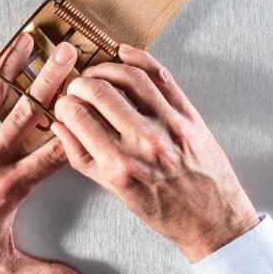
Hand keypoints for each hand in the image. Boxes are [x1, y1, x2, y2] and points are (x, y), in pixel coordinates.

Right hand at [51, 45, 259, 262]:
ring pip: (130, 77)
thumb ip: (83, 158)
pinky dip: (141, 58)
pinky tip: (125, 54)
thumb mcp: (115, 192)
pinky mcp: (189, 116)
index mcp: (119, 166)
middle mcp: (143, 143)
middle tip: (76, 86)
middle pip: (99, 93)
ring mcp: (169, 126)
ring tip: (96, 72)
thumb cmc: (164, 211)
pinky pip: (162, 77)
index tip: (63, 103)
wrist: (211, 219)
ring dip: (106, 68)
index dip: (64, 104)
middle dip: (80, 83)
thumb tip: (61, 127)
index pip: (78, 118)